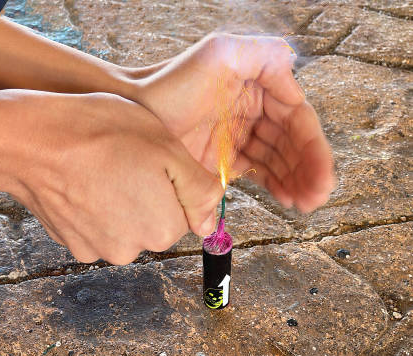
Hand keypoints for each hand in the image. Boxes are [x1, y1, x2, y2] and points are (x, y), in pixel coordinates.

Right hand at [5, 92, 223, 263]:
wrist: (32, 142)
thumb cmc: (100, 134)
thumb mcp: (166, 146)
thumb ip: (199, 189)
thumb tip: (208, 223)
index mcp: (163, 229)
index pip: (185, 212)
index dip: (170, 181)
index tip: (148, 159)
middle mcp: (132, 250)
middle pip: (153, 221)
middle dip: (145, 194)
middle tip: (122, 160)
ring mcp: (98, 250)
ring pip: (124, 225)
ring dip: (118, 201)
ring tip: (99, 169)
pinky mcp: (71, 244)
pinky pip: (95, 227)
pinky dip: (92, 209)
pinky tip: (81, 183)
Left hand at [133, 33, 335, 211]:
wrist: (132, 113)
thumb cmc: (170, 82)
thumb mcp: (219, 54)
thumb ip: (262, 54)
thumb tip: (295, 68)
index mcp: (258, 84)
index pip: (297, 118)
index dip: (313, 148)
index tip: (321, 175)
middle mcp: (252, 110)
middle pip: (292, 143)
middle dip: (308, 171)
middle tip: (315, 198)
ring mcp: (238, 136)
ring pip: (278, 160)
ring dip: (295, 181)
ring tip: (303, 204)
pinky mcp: (221, 159)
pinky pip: (257, 172)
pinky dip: (274, 185)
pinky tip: (285, 198)